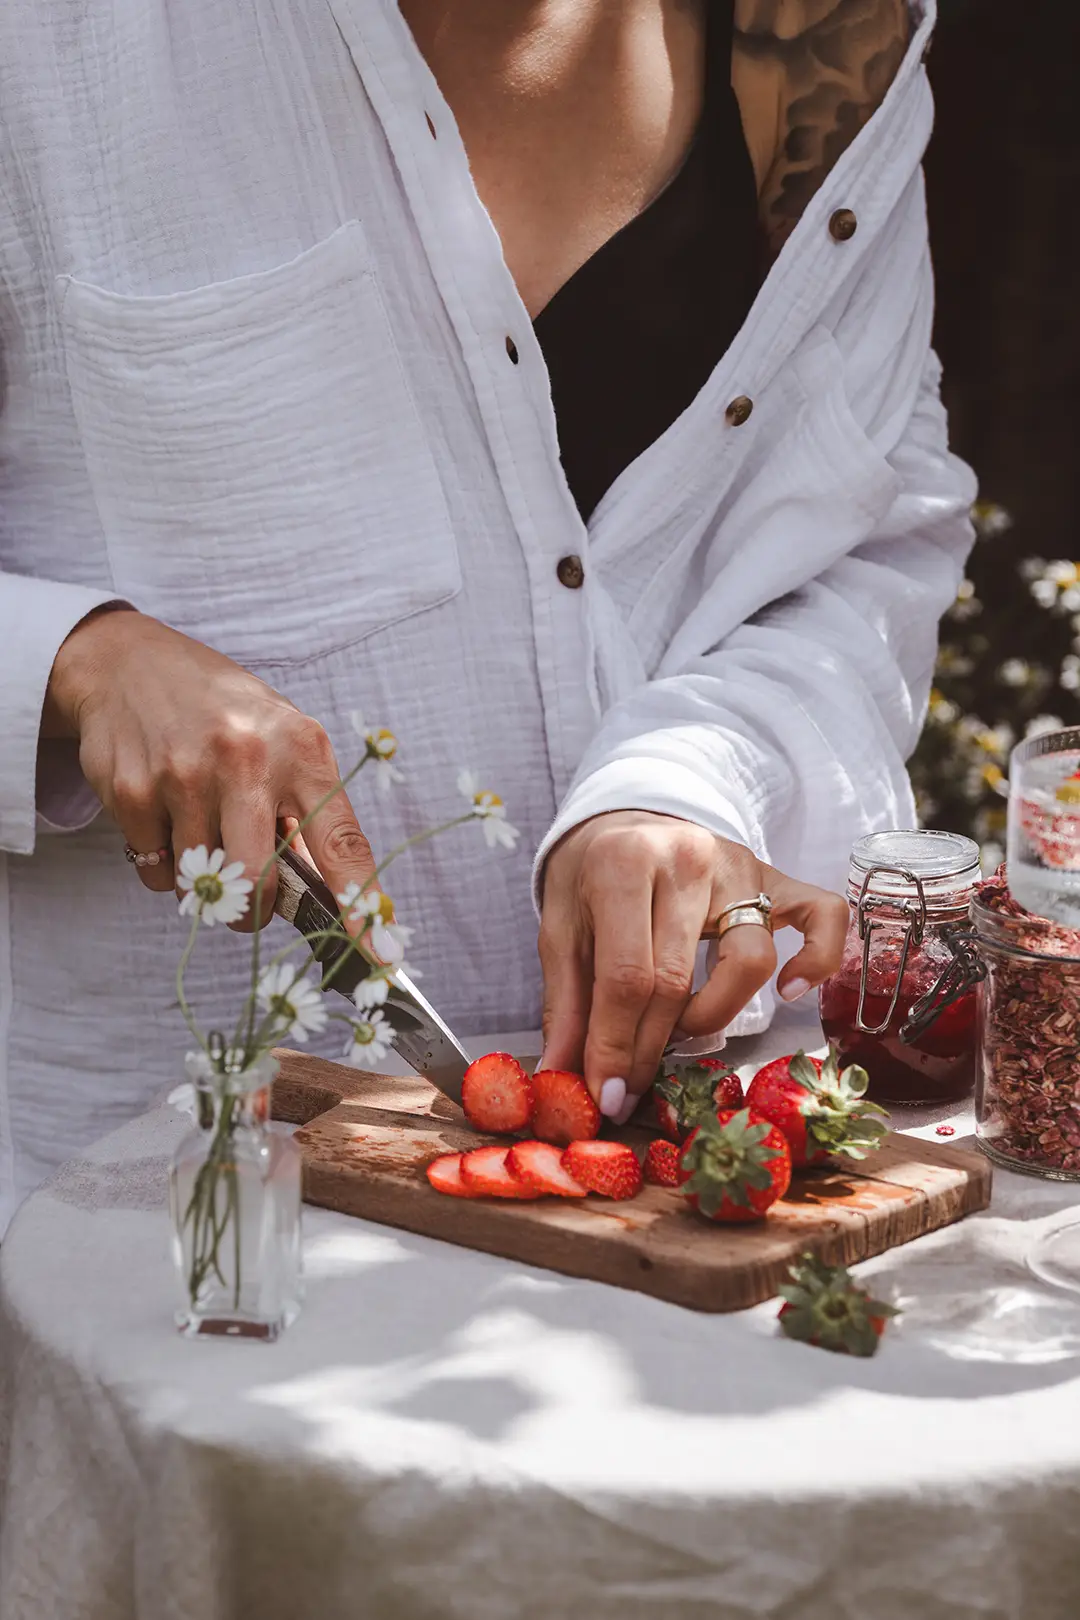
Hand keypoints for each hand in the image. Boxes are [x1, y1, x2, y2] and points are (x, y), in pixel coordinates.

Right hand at [45, 608, 374, 925]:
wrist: (129, 663)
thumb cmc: (222, 710)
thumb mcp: (284, 739)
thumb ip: (307, 810)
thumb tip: (330, 892)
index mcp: (301, 749)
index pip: (342, 843)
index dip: (362, 905)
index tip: (381, 952)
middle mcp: (245, 760)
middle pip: (259, 885)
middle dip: (256, 912)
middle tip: (250, 897)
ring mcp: (184, 775)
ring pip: (204, 888)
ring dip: (207, 883)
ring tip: (202, 830)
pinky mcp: (133, 791)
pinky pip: (157, 874)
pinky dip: (166, 866)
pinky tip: (168, 820)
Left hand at [538, 810, 847, 1119]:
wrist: (627, 815)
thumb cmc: (591, 875)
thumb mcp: (560, 928)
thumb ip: (565, 1003)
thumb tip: (561, 1078)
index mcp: (625, 865)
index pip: (627, 976)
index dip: (616, 1047)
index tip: (607, 1096)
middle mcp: (688, 860)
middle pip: (677, 980)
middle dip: (650, 1050)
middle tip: (629, 1090)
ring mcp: (740, 867)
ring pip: (748, 962)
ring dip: (712, 1017)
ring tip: (678, 1030)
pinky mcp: (776, 876)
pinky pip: (822, 916)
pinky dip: (817, 959)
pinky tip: (790, 991)